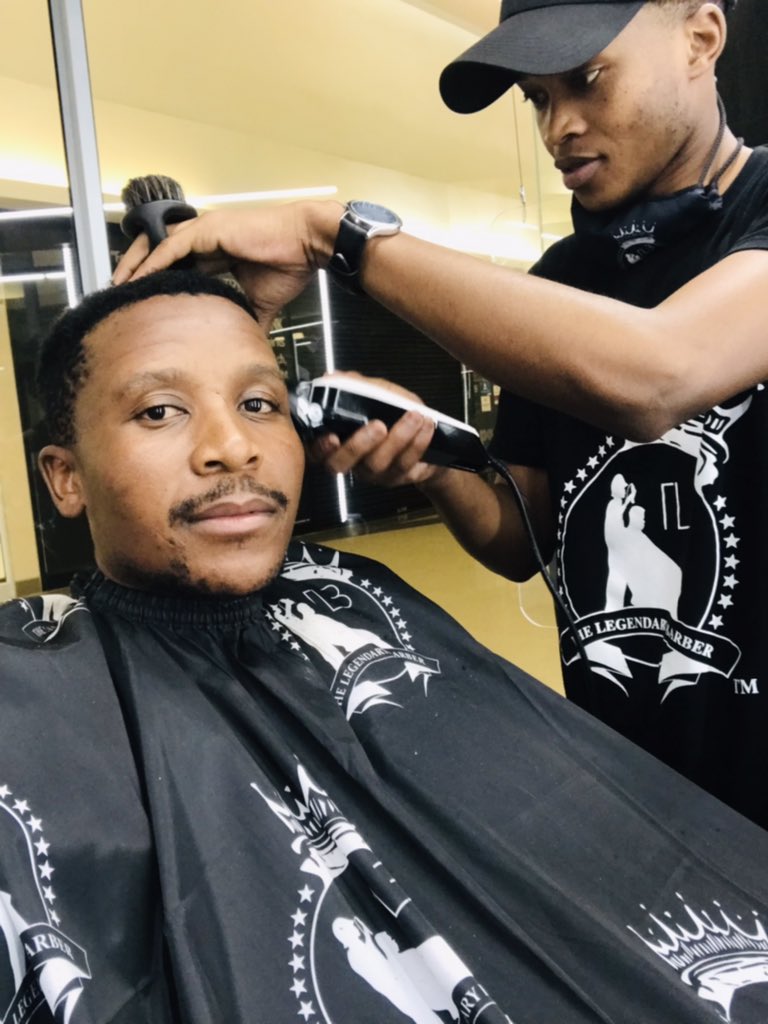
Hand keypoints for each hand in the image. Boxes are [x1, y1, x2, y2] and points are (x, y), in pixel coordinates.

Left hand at [112, 200, 343, 327]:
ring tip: (118, 286)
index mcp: (217, 250)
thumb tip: (245, 342)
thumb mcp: (262, 301)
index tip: (143, 300)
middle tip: (119, 293)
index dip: (157, 281)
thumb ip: (246, 317)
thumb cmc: (291, 263)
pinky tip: (138, 278)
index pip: (177, 264)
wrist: (308, 245)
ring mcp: (205, 230)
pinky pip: (171, 247)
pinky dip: (152, 262)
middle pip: (159, 252)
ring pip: (157, 246)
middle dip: (137, 270)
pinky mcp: (208, 229)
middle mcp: (207, 236)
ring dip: (136, 266)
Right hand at [308, 373, 447, 488]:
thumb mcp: (377, 393)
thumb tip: (333, 377)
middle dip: (358, 445)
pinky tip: (426, 426)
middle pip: (342, 463)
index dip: (320, 447)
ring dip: (398, 438)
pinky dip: (418, 443)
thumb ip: (356, 386)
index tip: (332, 436)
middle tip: (378, 425)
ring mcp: (375, 473)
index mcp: (339, 442)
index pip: (317, 452)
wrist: (430, 438)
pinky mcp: (398, 477)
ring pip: (378, 463)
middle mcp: (352, 461)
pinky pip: (405, 463)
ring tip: (414, 416)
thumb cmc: (395, 415)